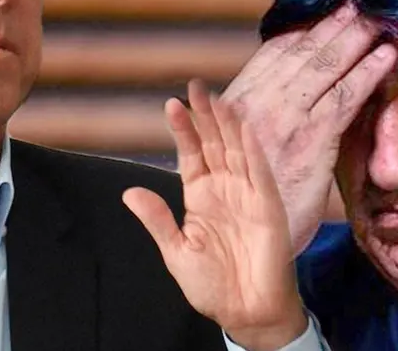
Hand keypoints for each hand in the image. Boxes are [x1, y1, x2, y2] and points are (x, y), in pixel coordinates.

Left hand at [124, 80, 306, 350]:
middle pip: (214, 144)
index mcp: (200, 196)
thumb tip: (130, 191)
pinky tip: (243, 128)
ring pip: (236, 151)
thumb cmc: (212, 283)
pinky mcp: (268, 206)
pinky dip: (252, 150)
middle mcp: (224, 189)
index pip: (191, 154)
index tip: (170, 104)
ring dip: (227, 125)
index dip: (182, 130)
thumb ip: (157, 219)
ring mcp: (247, 195)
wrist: (245, 311)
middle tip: (196, 86)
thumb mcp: (175, 250)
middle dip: (204, 116)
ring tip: (216, 98)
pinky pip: (260, 173)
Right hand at [222, 4, 396, 254]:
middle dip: (332, 26)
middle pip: (301, 52)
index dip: (302, 32)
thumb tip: (279, 103)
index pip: (273, 54)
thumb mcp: (234, 154)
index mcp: (237, 103)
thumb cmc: (244, 203)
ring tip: (375, 21)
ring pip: (324, 68)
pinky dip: (368, 73)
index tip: (323, 17)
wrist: (246, 244)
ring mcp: (284, 119)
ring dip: (353, 39)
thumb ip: (252, 122)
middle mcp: (258, 103)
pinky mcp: (311, 139)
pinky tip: (386, 57)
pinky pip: (345, 97)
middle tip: (356, 6)